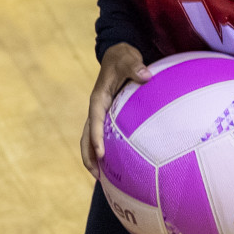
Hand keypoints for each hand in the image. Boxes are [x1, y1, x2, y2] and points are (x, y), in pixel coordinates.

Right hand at [81, 43, 150, 176]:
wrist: (117, 55)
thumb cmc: (123, 57)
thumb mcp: (128, 58)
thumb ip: (135, 67)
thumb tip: (146, 75)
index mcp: (99, 99)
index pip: (95, 121)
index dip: (96, 138)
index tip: (101, 154)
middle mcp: (96, 109)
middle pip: (87, 136)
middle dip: (89, 156)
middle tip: (97, 176)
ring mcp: (101, 114)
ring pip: (92, 139)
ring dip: (94, 158)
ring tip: (103, 178)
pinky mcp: (108, 117)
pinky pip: (103, 136)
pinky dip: (105, 150)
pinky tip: (117, 164)